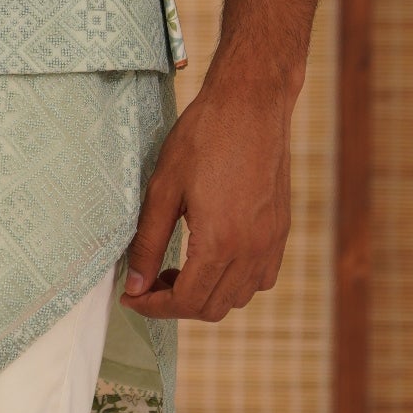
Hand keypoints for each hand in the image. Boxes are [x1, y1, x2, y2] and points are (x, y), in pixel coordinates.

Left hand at [120, 66, 293, 321]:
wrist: (251, 104)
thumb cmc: (204, 138)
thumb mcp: (163, 189)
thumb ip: (148, 243)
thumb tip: (136, 285)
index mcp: (220, 242)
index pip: (185, 302)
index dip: (153, 307)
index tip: (132, 297)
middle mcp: (251, 250)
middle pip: (211, 308)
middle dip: (175, 304)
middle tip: (150, 281)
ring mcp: (271, 242)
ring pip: (238, 298)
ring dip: (205, 295)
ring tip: (178, 269)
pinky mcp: (280, 230)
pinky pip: (261, 278)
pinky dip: (235, 283)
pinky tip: (213, 258)